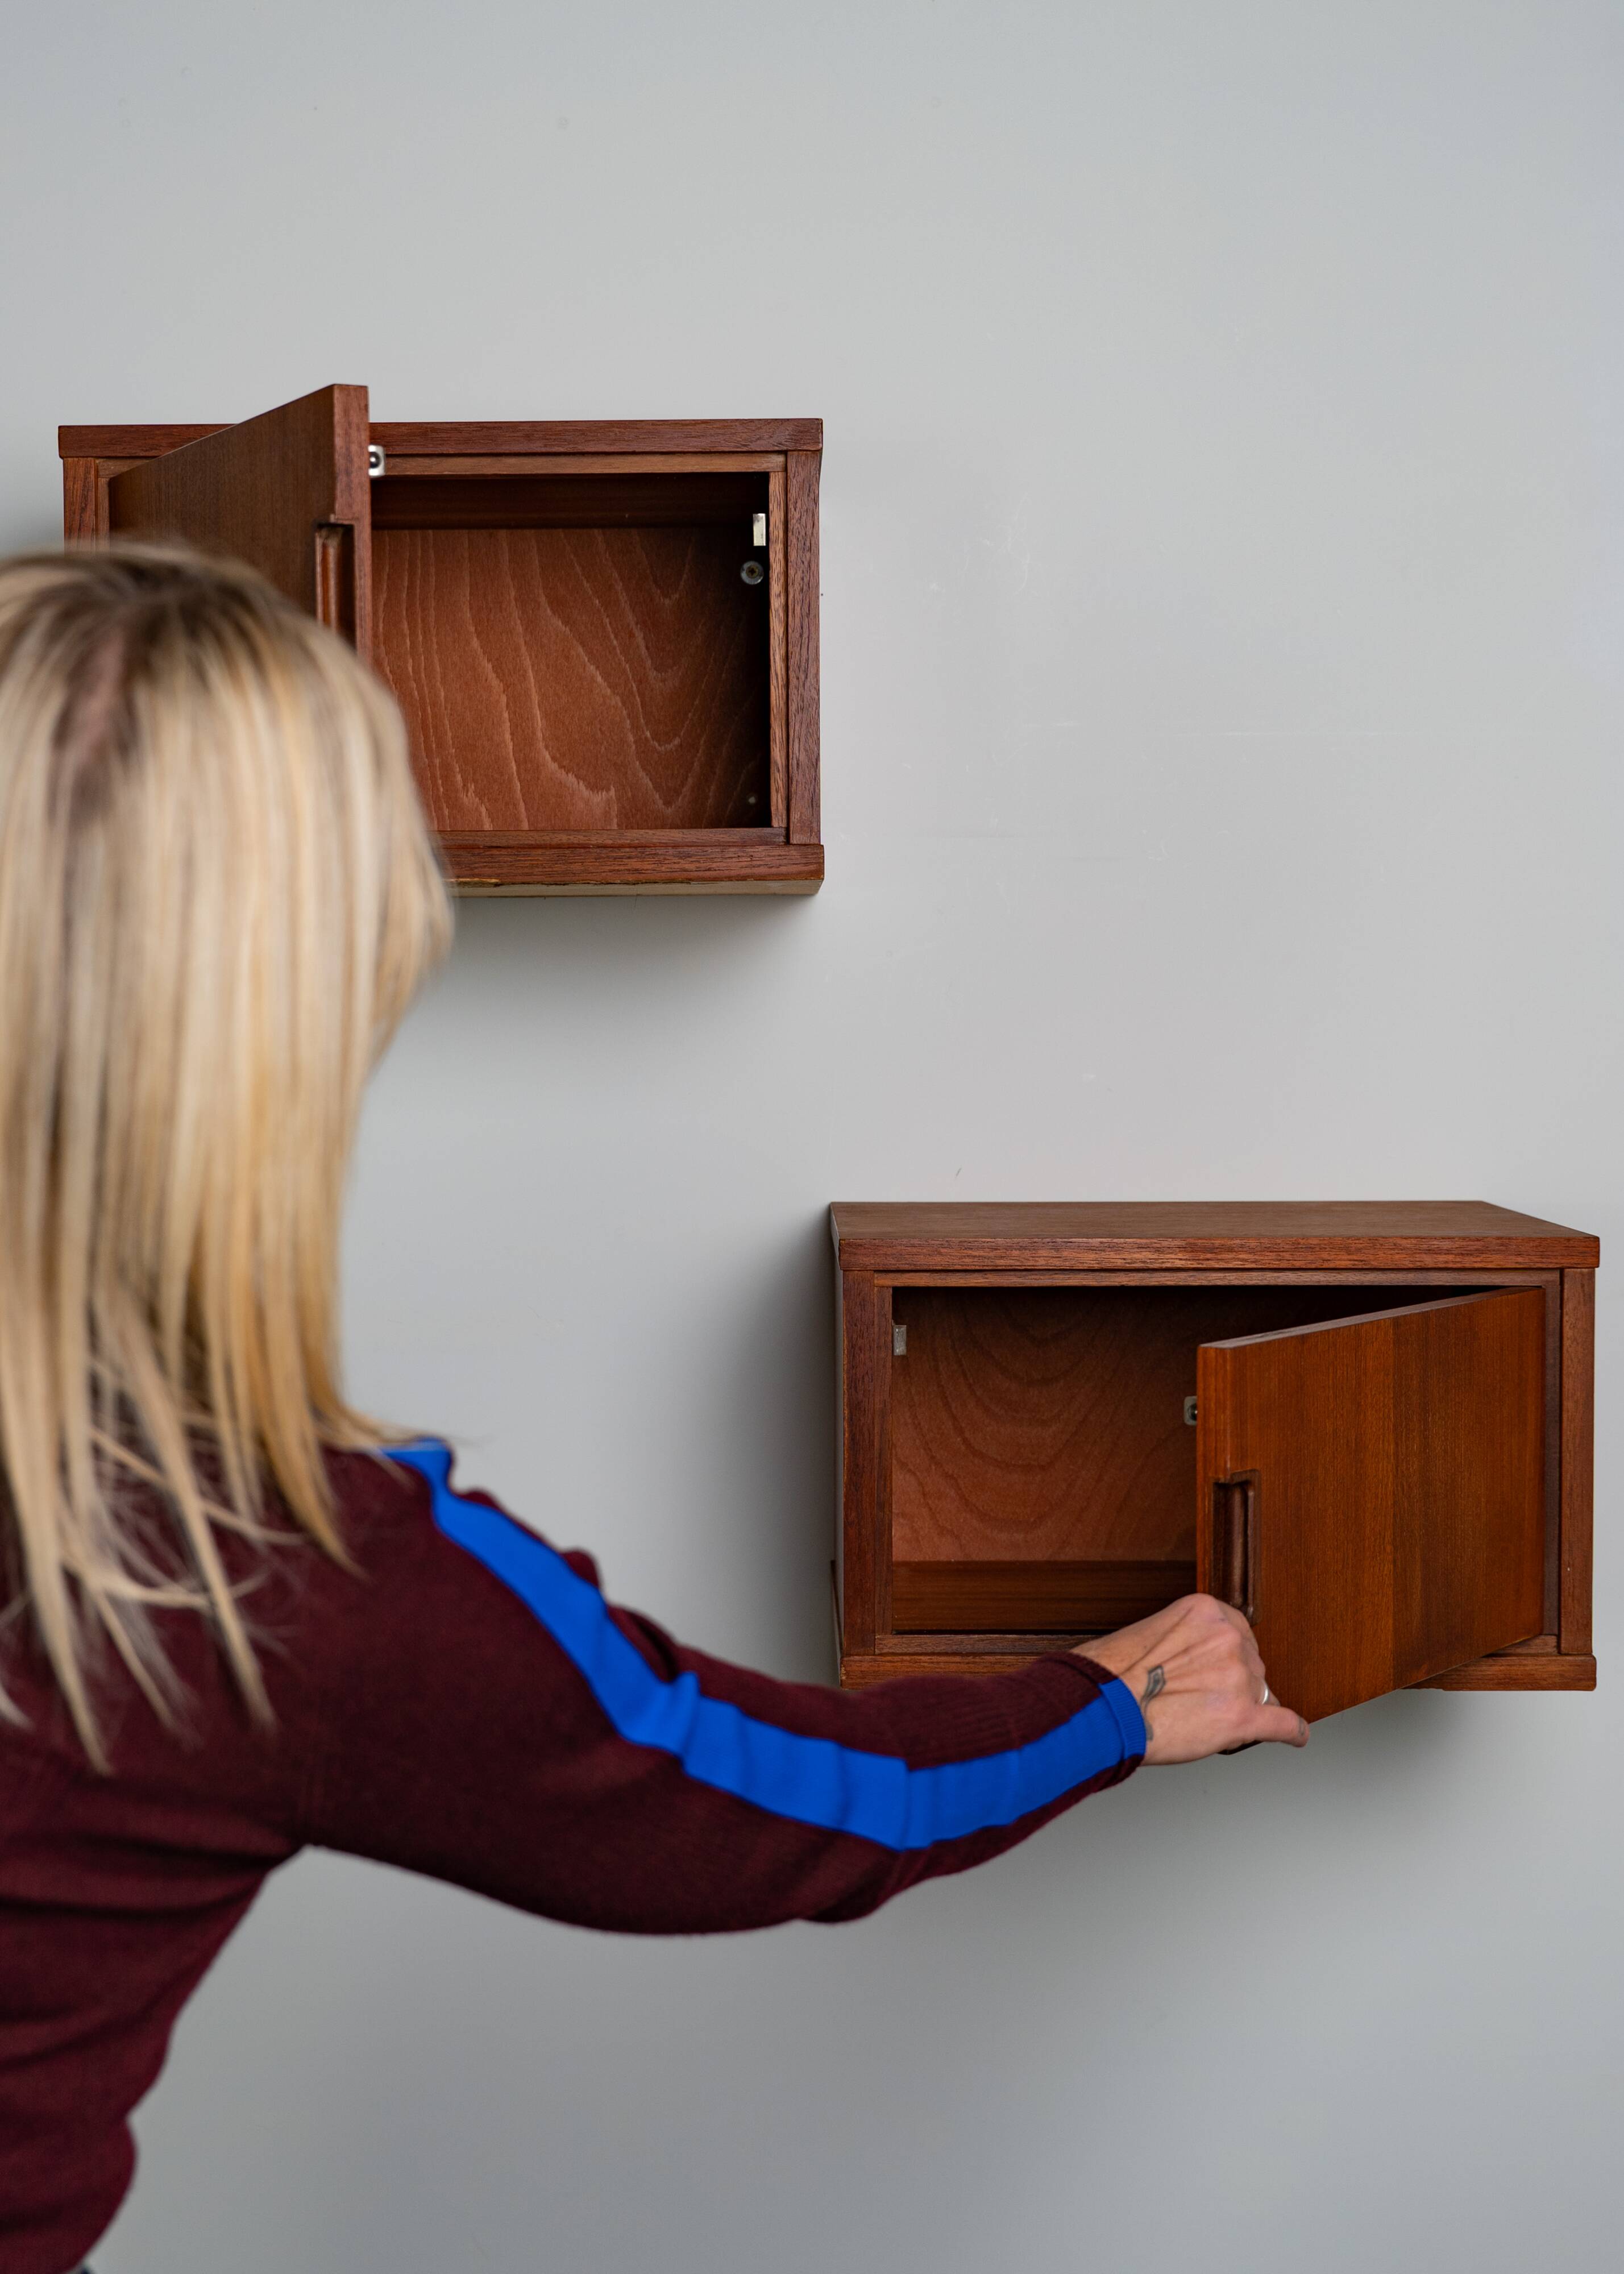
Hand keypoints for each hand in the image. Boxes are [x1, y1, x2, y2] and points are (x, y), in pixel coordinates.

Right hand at [1078, 1594, 1307, 1763]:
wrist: (1102, 1706)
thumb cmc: (1113, 1673)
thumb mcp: (1153, 1632)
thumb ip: (1188, 1641)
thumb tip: (1202, 1667)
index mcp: (1206, 1611)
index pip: (1238, 1634)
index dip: (1227, 1658)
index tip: (1219, 1669)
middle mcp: (1228, 1639)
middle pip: (1251, 1665)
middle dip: (1232, 1684)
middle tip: (1200, 1700)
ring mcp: (1238, 1677)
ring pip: (1260, 1695)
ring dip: (1241, 1707)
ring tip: (1205, 1720)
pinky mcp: (1241, 1718)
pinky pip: (1282, 1723)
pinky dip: (1291, 1731)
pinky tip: (1296, 1735)